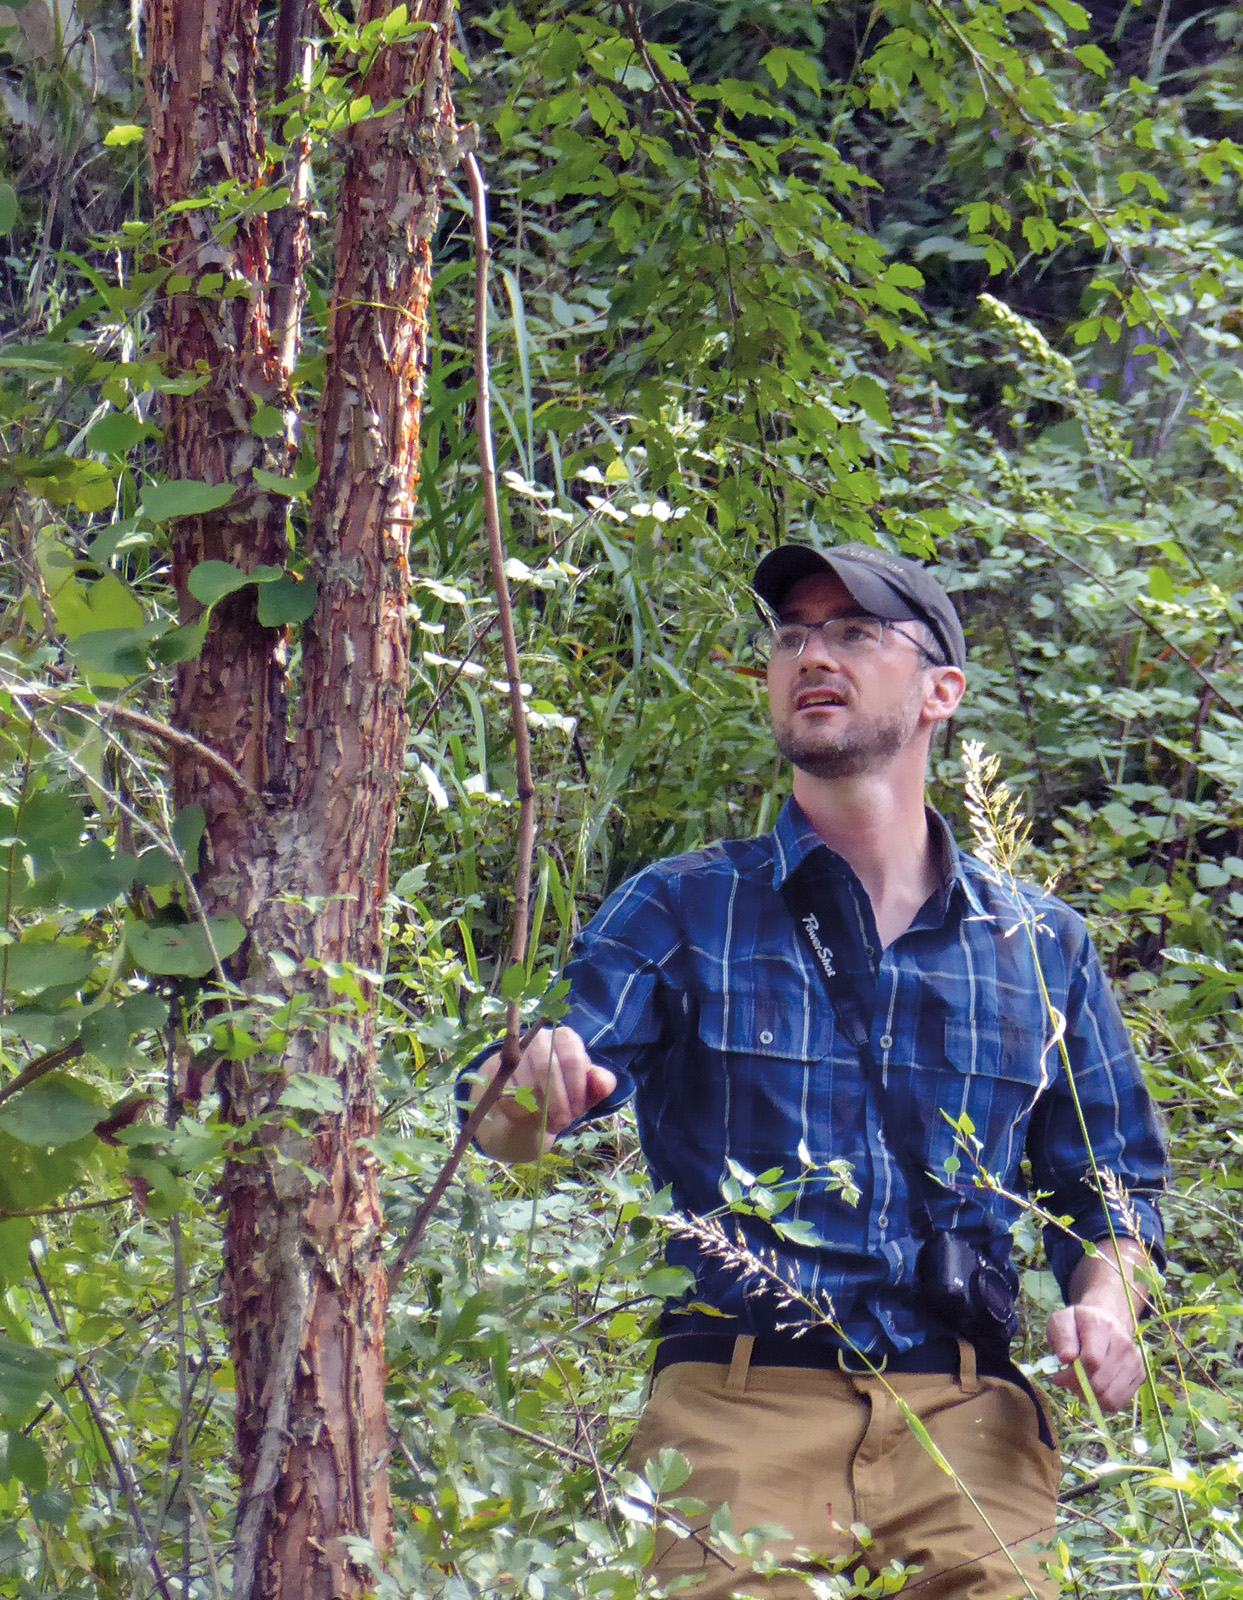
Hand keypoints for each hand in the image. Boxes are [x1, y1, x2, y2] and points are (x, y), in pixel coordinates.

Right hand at [474, 1026, 616, 1161]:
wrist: (526, 1102)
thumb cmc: (564, 1091)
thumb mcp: (585, 1090)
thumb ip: (599, 1085)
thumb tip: (602, 1082)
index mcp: (565, 1038)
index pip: (573, 1060)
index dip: (576, 1090)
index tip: (578, 1112)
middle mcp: (538, 1039)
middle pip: (547, 1069)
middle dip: (557, 1102)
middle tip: (563, 1124)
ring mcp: (514, 1054)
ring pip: (526, 1081)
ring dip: (540, 1110)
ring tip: (549, 1124)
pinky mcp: (495, 1071)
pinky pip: (508, 1095)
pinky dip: (522, 1113)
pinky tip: (531, 1120)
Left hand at [1045, 1302, 1143, 1412]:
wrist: (1106, 1321)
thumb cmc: (1079, 1324)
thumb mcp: (1062, 1321)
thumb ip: (1062, 1337)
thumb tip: (1066, 1358)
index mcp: (1101, 1326)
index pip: (1092, 1361)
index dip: (1072, 1375)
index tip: (1058, 1376)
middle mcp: (1123, 1344)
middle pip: (1099, 1383)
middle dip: (1078, 1387)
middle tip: (1068, 1382)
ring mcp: (1134, 1361)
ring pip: (1109, 1398)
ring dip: (1089, 1397)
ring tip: (1081, 1384)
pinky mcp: (1140, 1376)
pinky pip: (1118, 1403)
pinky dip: (1101, 1402)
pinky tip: (1093, 1389)